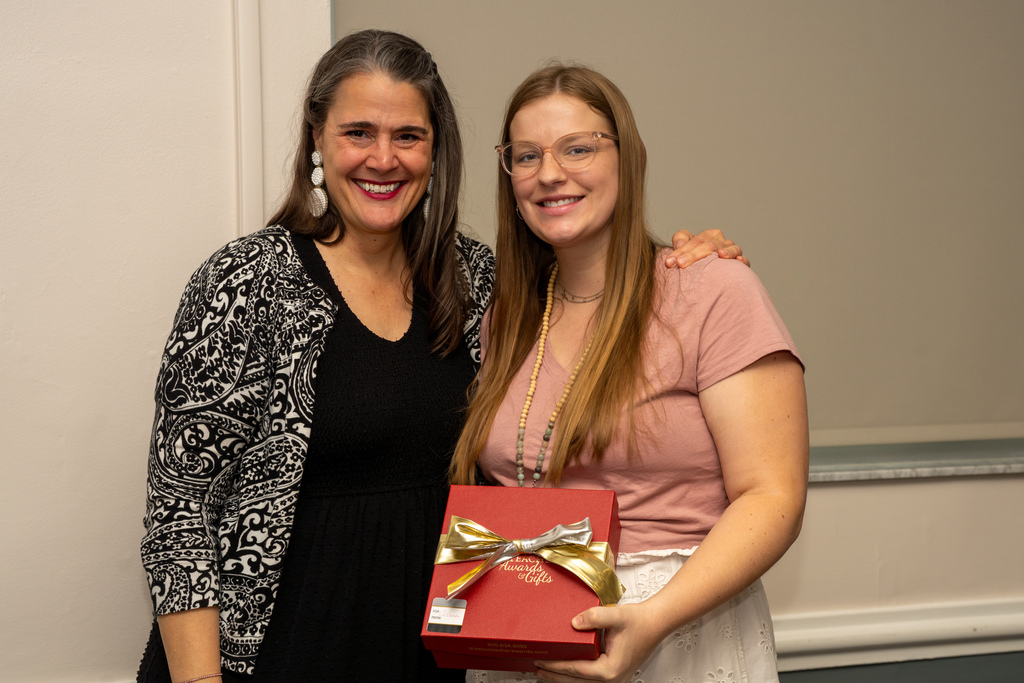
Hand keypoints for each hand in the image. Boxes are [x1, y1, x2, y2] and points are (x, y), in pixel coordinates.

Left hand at [534, 604, 663, 682]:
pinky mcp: (615, 674)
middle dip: (555, 676)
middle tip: (537, 668)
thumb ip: (594, 617)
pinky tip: (567, 670)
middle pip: (576, 682)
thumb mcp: (616, 615)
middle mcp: (612, 679)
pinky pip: (591, 679)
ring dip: (565, 678)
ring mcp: (614, 679)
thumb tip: (574, 623)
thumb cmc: (640, 621)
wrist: (656, 622)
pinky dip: (577, 676)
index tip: (540, 661)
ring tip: (547, 672)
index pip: (575, 670)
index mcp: (610, 669)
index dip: (555, 666)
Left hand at [665, 229, 749, 268]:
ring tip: (720, 255)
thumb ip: (681, 239)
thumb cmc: (696, 257)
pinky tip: (738, 261)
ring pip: (730, 249)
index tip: (668, 263)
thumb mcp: (686, 247)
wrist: (712, 271)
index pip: (694, 241)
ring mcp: (732, 251)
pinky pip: (744, 260)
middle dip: (693, 255)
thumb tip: (678, 244)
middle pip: (708, 245)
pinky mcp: (741, 263)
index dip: (680, 251)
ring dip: (726, 251)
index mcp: (709, 235)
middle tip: (680, 264)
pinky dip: (742, 260)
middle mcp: (722, 241)